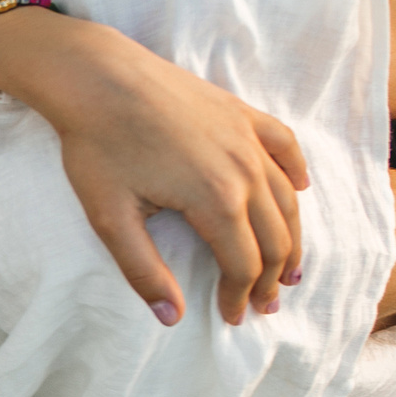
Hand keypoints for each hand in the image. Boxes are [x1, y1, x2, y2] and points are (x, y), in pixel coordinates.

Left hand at [7, 19, 308, 325]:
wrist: (97, 78)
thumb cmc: (97, 147)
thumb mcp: (110, 218)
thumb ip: (143, 271)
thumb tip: (170, 318)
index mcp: (215, 199)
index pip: (243, 263)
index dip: (239, 297)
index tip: (230, 318)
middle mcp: (245, 169)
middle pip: (275, 237)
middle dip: (271, 277)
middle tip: (265, 304)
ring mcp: (248, 138)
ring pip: (286, 198)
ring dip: (292, 237)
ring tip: (288, 268)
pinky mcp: (242, 113)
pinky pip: (284, 147)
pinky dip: (295, 174)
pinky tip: (299, 190)